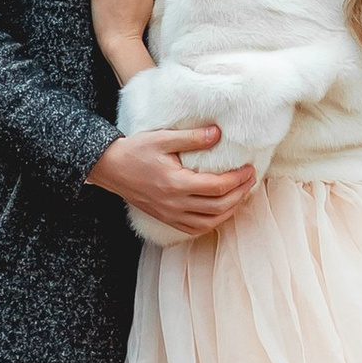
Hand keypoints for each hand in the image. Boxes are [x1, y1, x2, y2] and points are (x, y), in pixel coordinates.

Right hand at [88, 125, 256, 241]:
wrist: (110, 168)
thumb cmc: (136, 151)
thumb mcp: (163, 138)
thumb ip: (192, 138)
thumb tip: (217, 133)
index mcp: (176, 183)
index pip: (216, 187)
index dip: (237, 179)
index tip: (249, 168)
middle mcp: (175, 204)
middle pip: (218, 207)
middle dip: (240, 194)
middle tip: (251, 180)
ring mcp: (170, 215)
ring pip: (209, 222)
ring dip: (230, 211)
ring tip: (242, 195)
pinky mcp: (166, 219)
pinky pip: (194, 229)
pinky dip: (212, 223)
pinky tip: (221, 212)